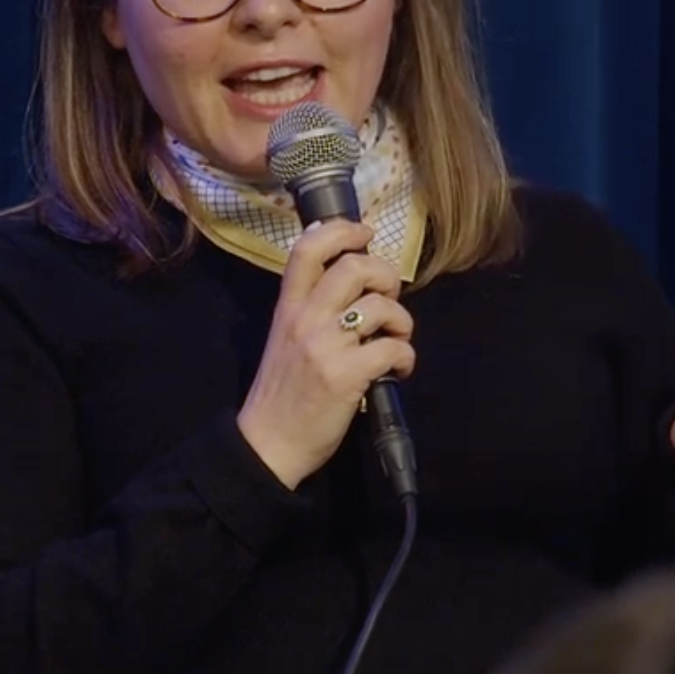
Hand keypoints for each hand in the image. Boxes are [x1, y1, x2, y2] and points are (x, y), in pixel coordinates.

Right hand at [236, 217, 414, 488]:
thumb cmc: (281, 393)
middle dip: (386, 275)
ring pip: (381, 306)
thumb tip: (353, 286)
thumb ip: (310, 310)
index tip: (364, 234)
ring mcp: (325, 346)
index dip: (341, 230)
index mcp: (287, 307)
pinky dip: (406, 357)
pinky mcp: (346, 375)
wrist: (268, 444)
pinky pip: (393, 348)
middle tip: (389, 298)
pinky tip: (398, 370)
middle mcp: (305, 319)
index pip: (307, 248)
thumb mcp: (284, 339)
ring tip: (396, 339)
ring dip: (402, 320)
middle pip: (354, 266)